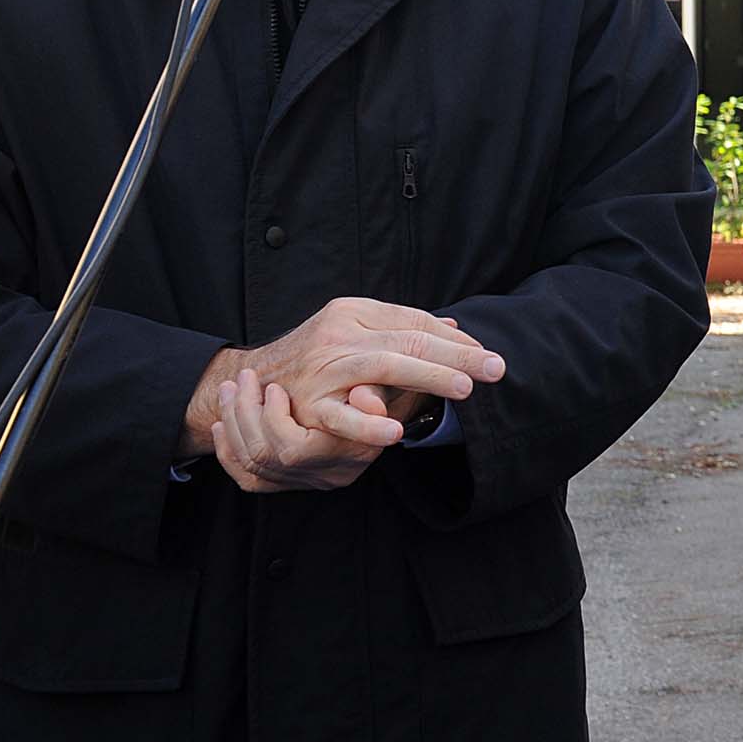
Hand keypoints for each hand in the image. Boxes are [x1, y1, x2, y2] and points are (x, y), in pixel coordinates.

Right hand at [177, 298, 502, 454]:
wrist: (248, 380)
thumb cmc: (314, 356)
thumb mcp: (353, 328)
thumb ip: (401, 329)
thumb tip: (458, 327)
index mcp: (353, 310)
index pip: (415, 320)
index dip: (454, 339)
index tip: (487, 354)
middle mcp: (339, 332)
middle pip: (407, 338)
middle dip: (456, 354)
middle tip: (495, 368)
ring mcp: (323, 368)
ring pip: (384, 365)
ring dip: (428, 376)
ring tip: (464, 388)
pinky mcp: (307, 405)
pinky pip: (341, 416)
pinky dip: (368, 423)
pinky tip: (398, 431)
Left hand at [211, 367, 387, 491]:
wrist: (386, 410)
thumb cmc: (388, 391)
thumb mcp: (390, 388)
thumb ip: (376, 394)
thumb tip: (363, 398)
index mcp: (350, 454)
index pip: (293, 450)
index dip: (273, 419)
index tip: (274, 387)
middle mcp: (328, 475)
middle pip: (265, 455)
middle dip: (244, 412)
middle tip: (244, 378)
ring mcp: (309, 482)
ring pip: (252, 464)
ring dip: (234, 422)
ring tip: (232, 389)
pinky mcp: (293, 483)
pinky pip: (249, 479)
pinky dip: (229, 452)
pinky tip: (225, 424)